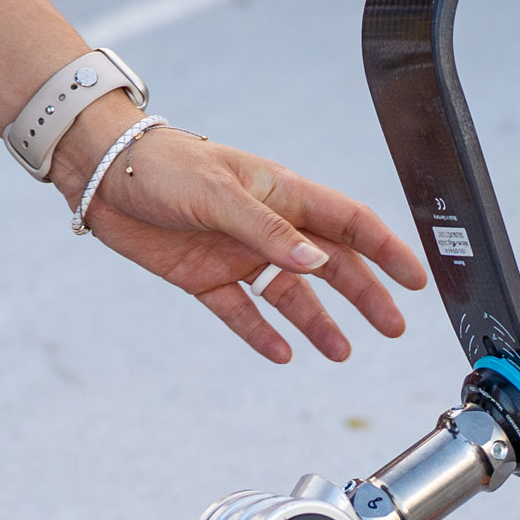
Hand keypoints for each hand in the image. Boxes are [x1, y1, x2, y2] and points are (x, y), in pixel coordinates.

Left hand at [62, 122, 429, 363]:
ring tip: (341, 352)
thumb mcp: (220, 194)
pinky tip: (282, 354)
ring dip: (318, 323)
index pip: (350, 222)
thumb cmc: (165, 166)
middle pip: (331, 265)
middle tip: (392, 327)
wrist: (103, 176)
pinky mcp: (206, 278)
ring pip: (291, 295)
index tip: (415, 278)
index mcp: (284, 194)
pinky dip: (262, 333)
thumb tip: (315, 263)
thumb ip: (268, 230)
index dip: (386, 249)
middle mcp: (269, 226)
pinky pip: (243, 312)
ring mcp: (239, 254)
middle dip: (365, 295)